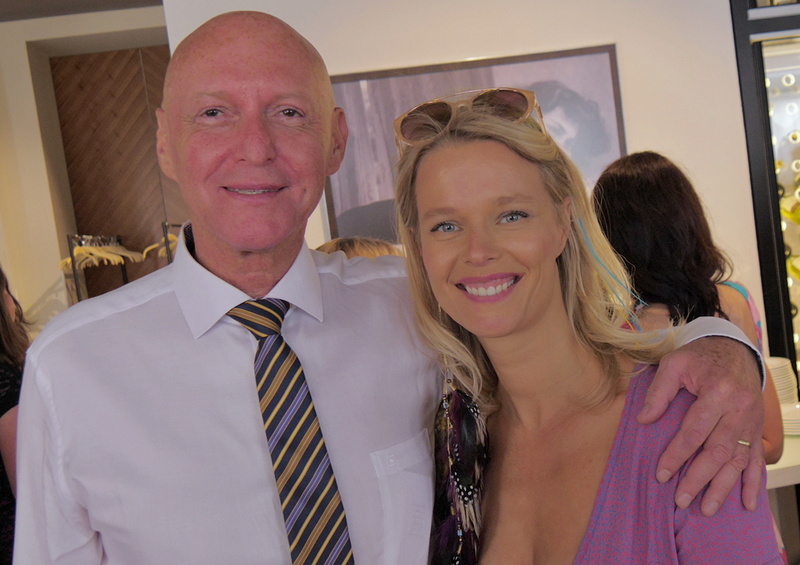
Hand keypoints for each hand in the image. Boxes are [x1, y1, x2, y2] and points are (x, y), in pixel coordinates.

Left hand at [638, 336, 763, 515]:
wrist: (735, 350)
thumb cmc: (700, 357)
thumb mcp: (674, 363)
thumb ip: (659, 391)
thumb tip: (644, 420)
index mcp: (718, 392)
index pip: (694, 431)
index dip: (677, 455)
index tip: (661, 474)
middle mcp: (739, 410)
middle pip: (717, 451)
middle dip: (698, 479)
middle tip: (681, 500)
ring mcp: (751, 422)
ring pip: (737, 460)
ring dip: (723, 487)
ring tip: (707, 509)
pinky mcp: (757, 429)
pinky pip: (757, 459)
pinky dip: (753, 483)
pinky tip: (748, 503)